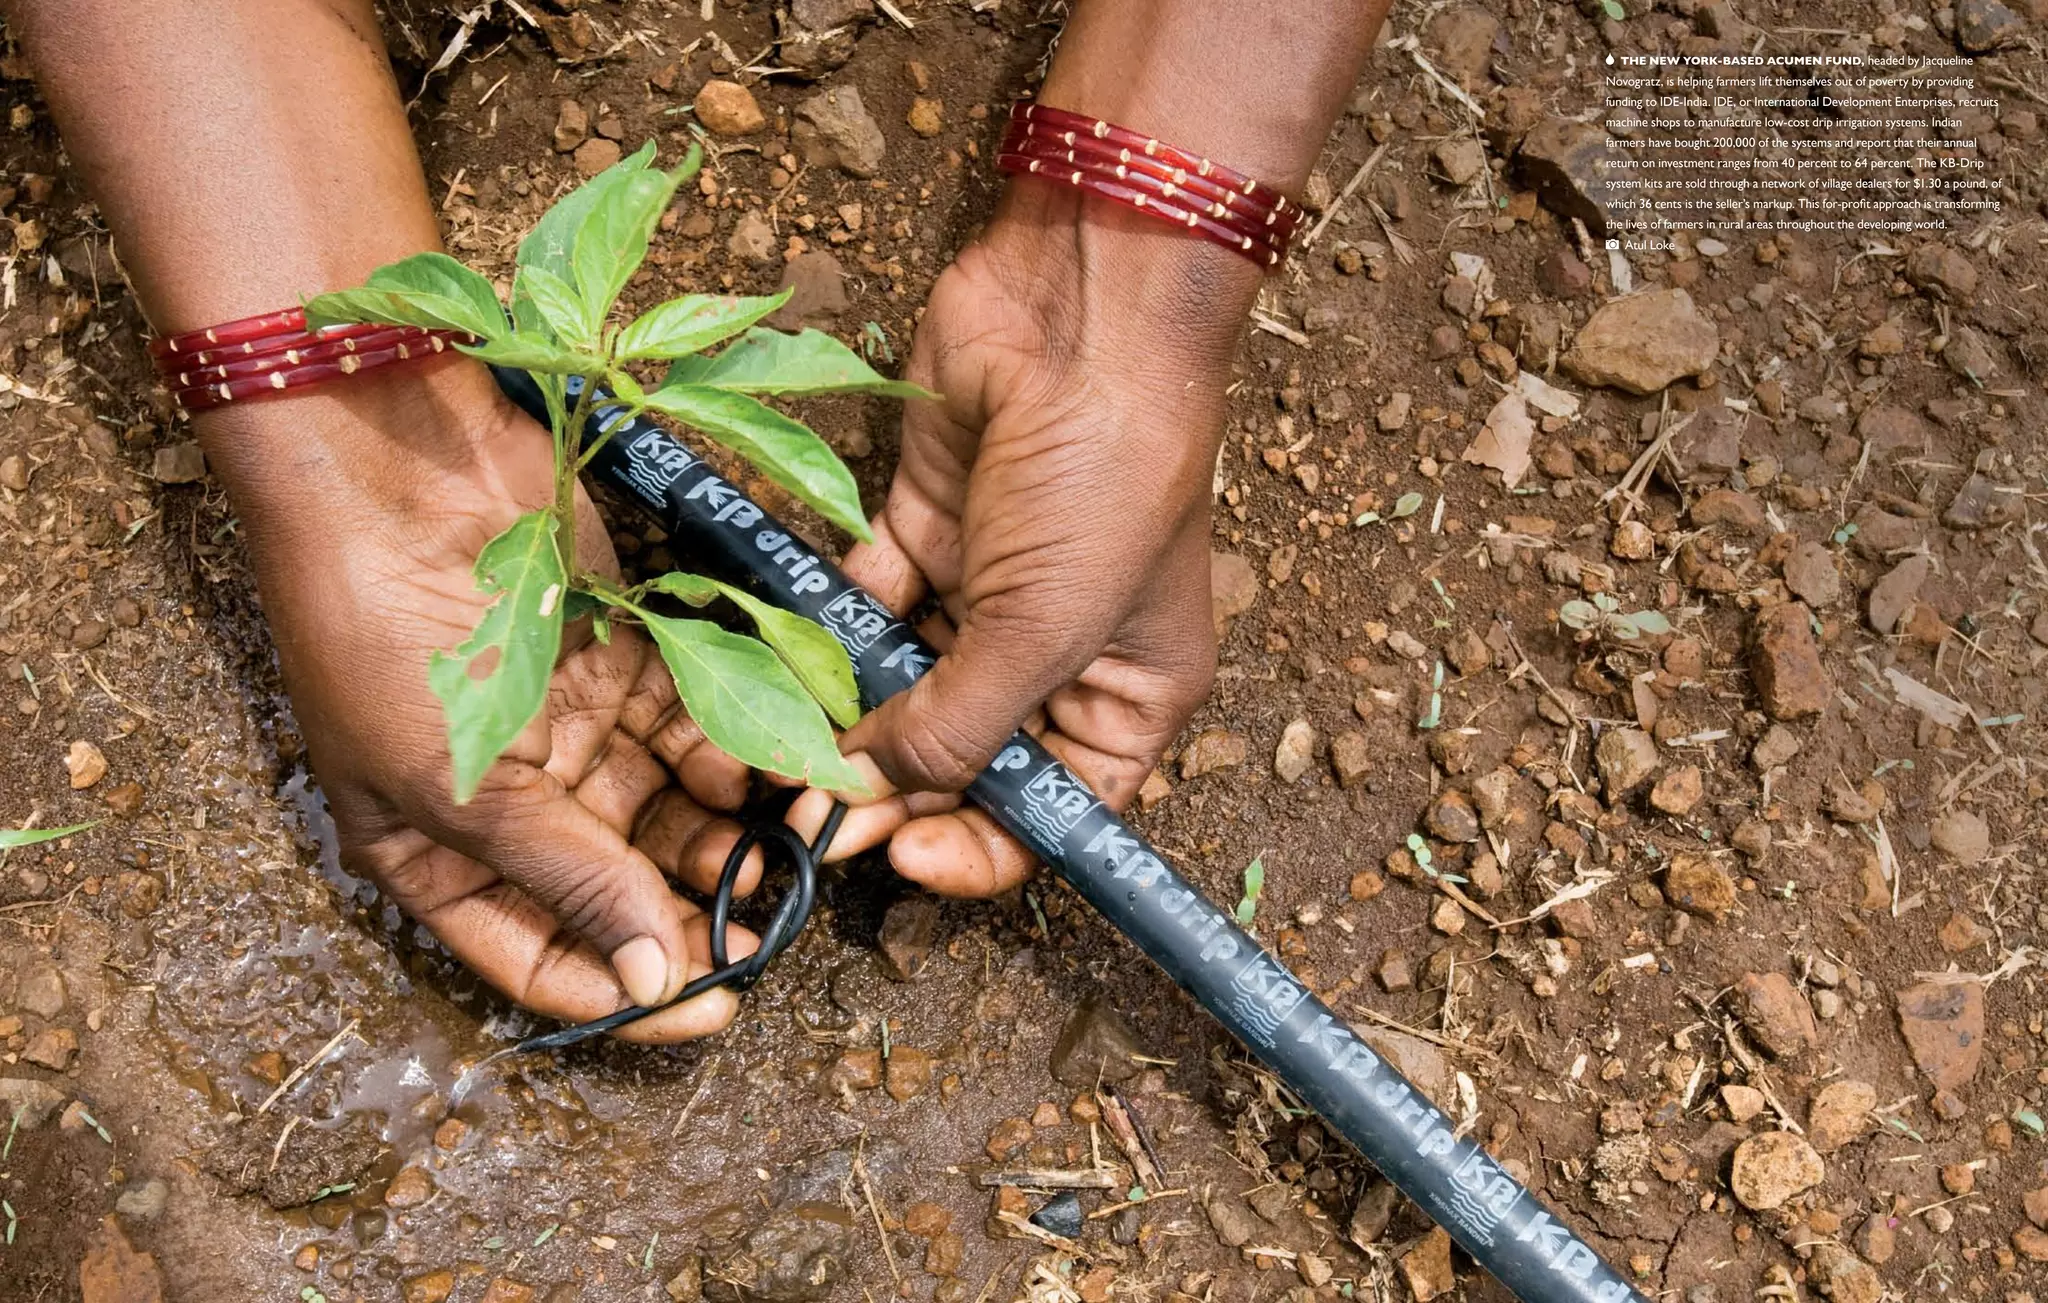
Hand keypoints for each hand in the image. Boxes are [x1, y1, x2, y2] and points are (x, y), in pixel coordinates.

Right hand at [203, 362, 761, 1040]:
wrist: (389, 472)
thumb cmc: (382, 641)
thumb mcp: (460, 784)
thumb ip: (568, 876)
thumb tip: (653, 977)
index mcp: (442, 857)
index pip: (545, 958)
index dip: (628, 991)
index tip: (716, 1003)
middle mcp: (517, 805)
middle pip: (626, 884)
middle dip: (698, 903)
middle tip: (772, 913)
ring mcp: (574, 731)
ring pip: (675, 809)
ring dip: (735, 828)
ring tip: (794, 835)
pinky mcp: (625, 661)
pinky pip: (699, 725)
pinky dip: (742, 745)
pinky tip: (787, 760)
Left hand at [794, 187, 1255, 894]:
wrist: (1083, 314)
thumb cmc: (1105, 480)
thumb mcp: (1044, 629)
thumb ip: (956, 727)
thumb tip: (863, 798)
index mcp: (1126, 694)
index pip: (1053, 811)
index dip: (982, 849)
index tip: (904, 860)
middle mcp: (1058, 651)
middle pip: (966, 755)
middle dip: (894, 790)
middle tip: (816, 819)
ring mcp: (987, 589)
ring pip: (904, 683)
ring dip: (846, 719)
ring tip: (777, 755)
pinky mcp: (924, 529)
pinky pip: (864, 602)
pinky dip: (824, 632)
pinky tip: (779, 663)